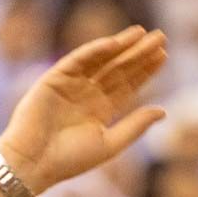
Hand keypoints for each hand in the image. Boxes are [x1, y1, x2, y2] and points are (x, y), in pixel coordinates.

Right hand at [0, 26, 167, 192]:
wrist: (34, 164)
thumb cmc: (70, 160)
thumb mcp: (110, 143)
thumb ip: (136, 126)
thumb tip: (164, 110)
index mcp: (101, 109)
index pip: (128, 84)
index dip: (146, 70)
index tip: (163, 55)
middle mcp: (88, 93)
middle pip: (119, 68)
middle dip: (139, 52)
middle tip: (161, 36)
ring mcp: (71, 84)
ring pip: (101, 60)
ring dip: (121, 45)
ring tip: (142, 33)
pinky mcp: (54, 79)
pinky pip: (77, 60)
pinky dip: (94, 50)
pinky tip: (115, 43)